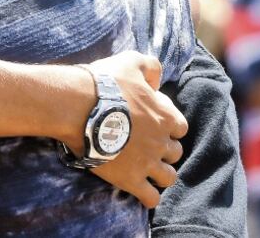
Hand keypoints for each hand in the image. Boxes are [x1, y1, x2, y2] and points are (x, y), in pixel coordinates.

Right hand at [85, 52, 187, 208]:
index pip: (181, 128)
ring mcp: (147, 163)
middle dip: (164, 150)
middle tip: (146, 146)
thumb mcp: (132, 61)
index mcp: (165, 116)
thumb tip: (156, 81)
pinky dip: (149, 196)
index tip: (152, 123)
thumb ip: (151, 67)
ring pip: (168, 178)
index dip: (169, 126)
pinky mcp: (130, 180)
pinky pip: (151, 198)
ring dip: (160, 174)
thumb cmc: (105, 82)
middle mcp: (161, 142)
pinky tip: (140, 189)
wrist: (79, 108)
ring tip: (146, 170)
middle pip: (175, 153)